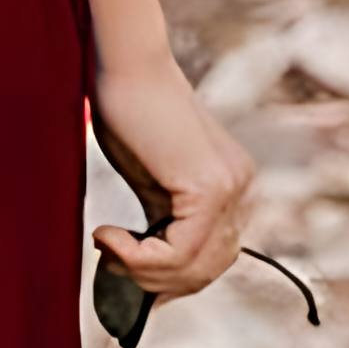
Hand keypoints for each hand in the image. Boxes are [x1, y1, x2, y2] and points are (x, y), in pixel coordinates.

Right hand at [88, 51, 255, 304]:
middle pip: (205, 272)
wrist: (128, 67)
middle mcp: (241, 189)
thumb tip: (147, 277)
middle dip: (151, 280)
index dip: (164, 279)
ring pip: (192, 268)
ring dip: (140, 270)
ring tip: (107, 243)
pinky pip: (178, 252)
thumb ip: (162, 225)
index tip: (120, 266)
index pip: (211, 262)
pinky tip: (107, 233)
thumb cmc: (129, 115)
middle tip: (109, 257)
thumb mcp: (152, 185)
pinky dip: (136, 256)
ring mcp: (231, 189)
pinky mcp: (209, 187)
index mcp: (233, 189)